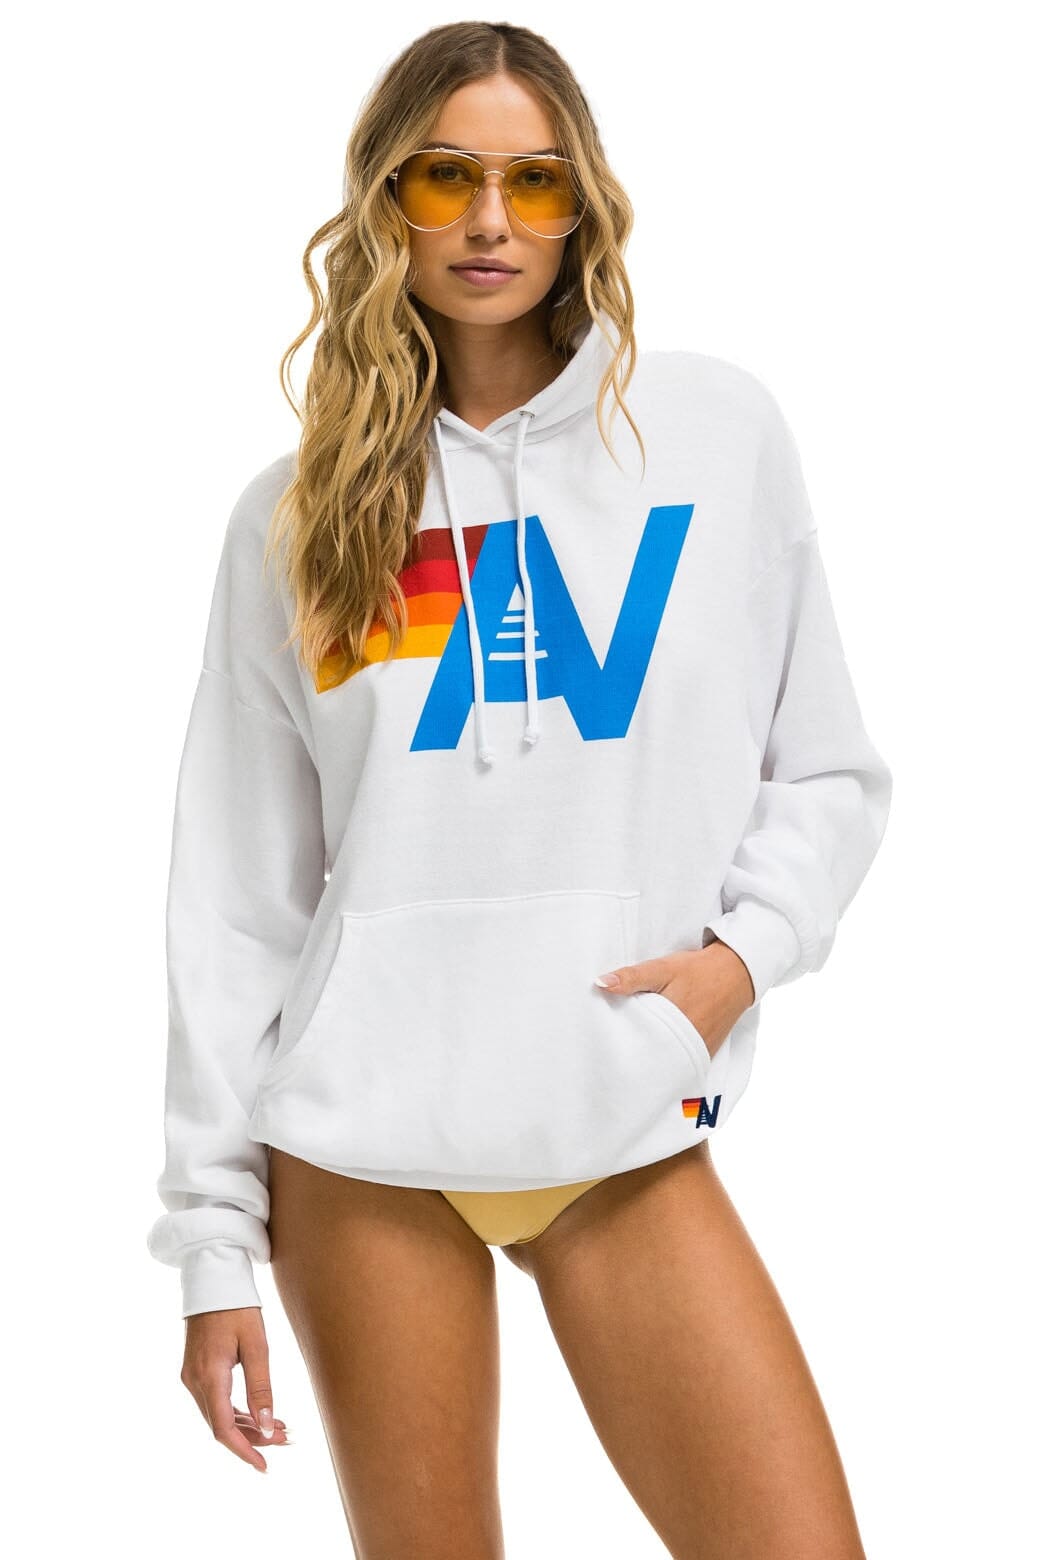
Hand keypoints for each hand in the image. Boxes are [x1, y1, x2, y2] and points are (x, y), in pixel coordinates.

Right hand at [181, 1307, 290, 1471]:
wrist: (212, 1278)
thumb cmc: (237, 1306)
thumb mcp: (256, 1344)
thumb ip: (261, 1388)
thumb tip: (268, 1428)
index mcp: (209, 1375)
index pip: (222, 1428)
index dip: (244, 1451)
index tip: (264, 1465)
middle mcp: (194, 1381)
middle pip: (221, 1425)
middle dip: (253, 1438)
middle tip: (287, 1440)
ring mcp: (191, 1376)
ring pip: (217, 1415)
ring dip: (246, 1425)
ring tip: (280, 1429)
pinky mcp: (195, 1371)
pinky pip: (214, 1402)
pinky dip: (236, 1412)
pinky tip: (259, 1415)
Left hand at [595, 941, 754, 1058]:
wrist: (736, 973)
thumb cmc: (697, 970)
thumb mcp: (662, 968)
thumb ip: (632, 977)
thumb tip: (600, 983)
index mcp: (671, 1024)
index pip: (637, 1044)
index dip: (619, 1044)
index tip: (603, 1043)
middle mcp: (686, 1044)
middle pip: (650, 1057)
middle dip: (633, 1055)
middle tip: (613, 1052)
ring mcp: (697, 1051)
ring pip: (666, 1061)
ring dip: (650, 1056)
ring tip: (630, 1054)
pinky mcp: (704, 1052)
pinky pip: (681, 1060)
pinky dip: (667, 1056)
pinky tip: (655, 1049)